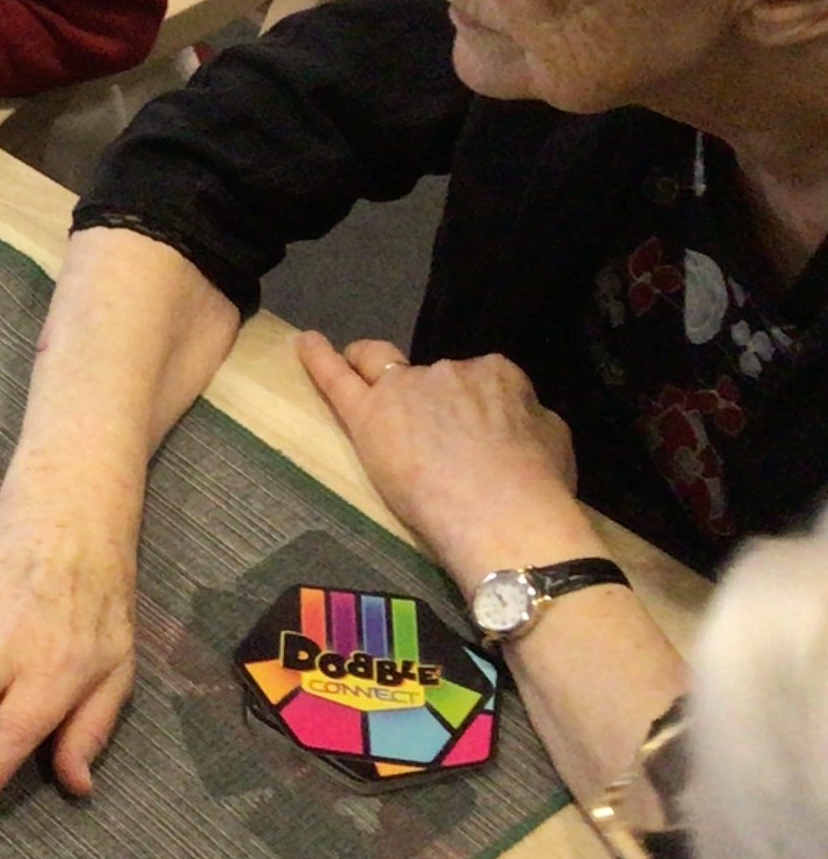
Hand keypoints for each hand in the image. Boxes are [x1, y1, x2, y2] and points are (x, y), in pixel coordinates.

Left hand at [294, 333, 597, 580]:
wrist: (505, 514)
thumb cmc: (537, 488)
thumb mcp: (553, 438)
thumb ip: (527, 417)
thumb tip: (518, 415)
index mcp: (497, 374)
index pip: (478, 379)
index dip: (472, 405)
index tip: (474, 432)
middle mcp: (448, 370)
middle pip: (427, 376)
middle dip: (425, 395)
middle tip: (426, 431)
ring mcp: (404, 389)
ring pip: (380, 369)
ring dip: (378, 381)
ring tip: (374, 404)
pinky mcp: (369, 415)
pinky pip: (335, 379)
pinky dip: (318, 359)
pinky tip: (305, 344)